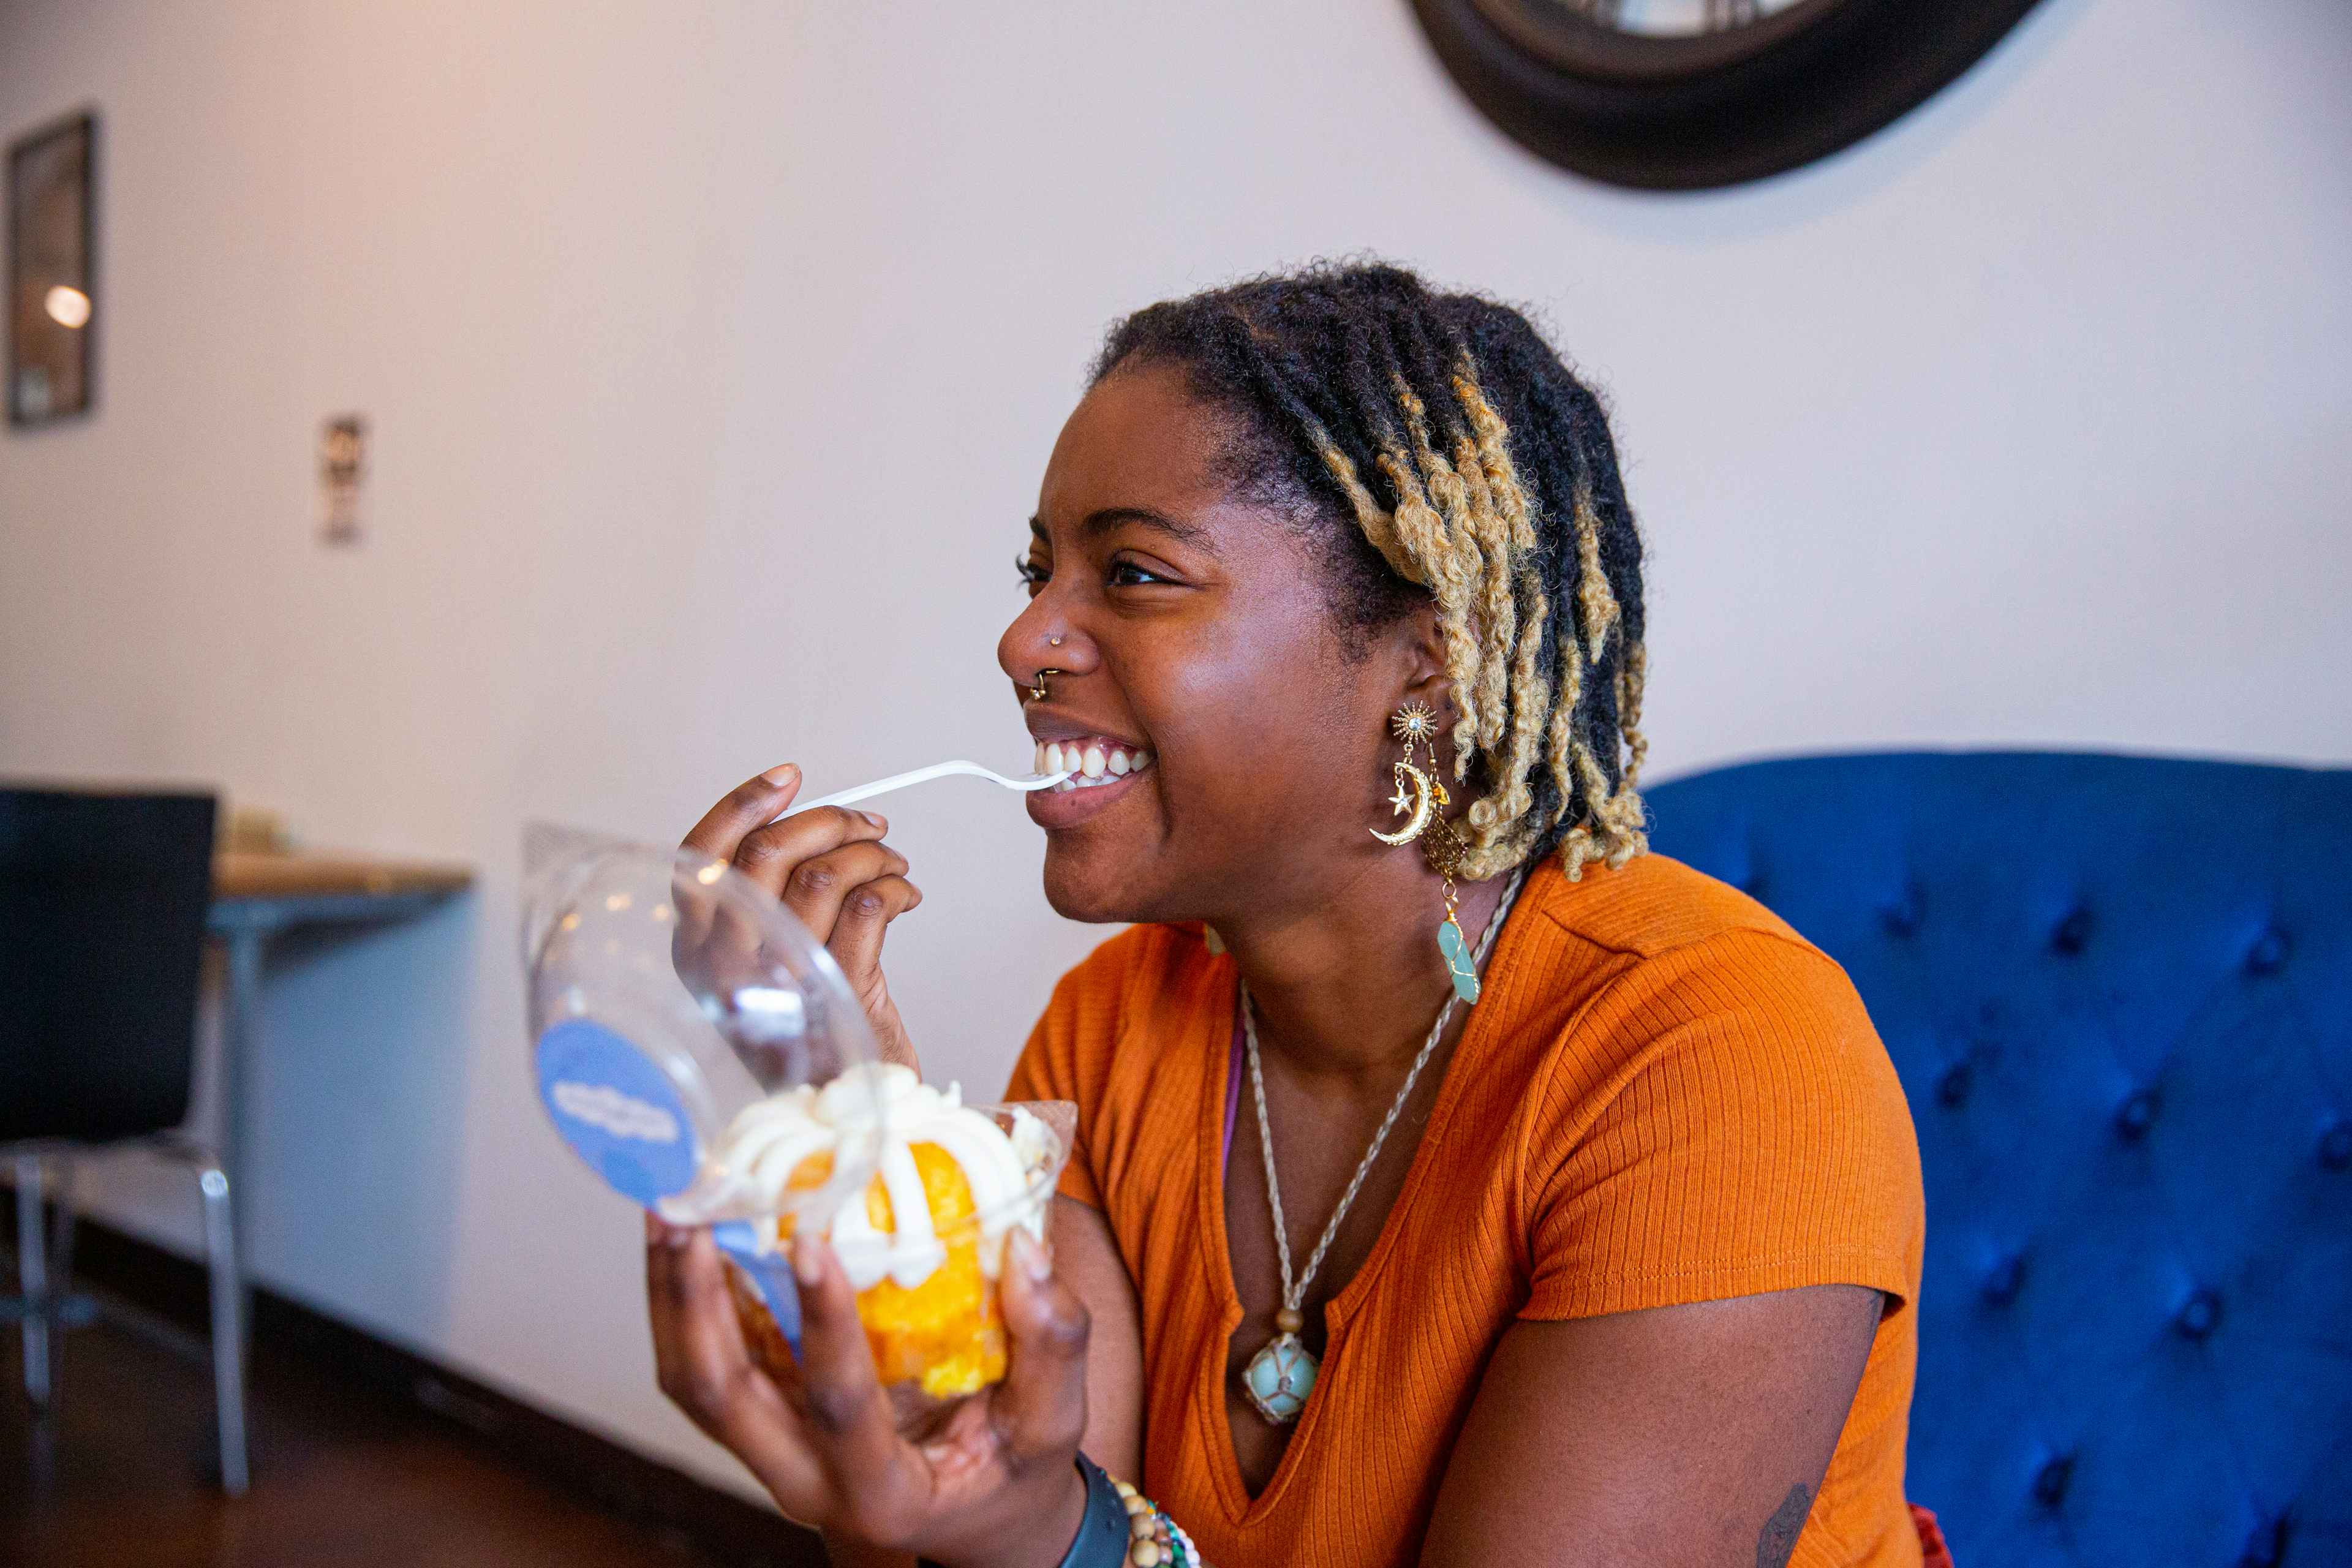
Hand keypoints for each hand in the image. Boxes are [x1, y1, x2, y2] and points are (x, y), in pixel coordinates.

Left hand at [647, 1216, 1091, 1567]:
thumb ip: (1053, 1343)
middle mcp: (806, 1483)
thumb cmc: (1016, 1472)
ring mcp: (772, 1455)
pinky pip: (703, 1366)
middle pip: (719, 1398)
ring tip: (668, 1214)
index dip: (823, 1327)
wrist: (978, 1520)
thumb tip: (1025, 1251)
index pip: (838, 1410)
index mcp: (881, 1495)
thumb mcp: (1056, 1423)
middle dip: (694, 1303)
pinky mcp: (763, 1421)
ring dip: (672, 1296)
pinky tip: (688, 1236)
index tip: (812, 1243)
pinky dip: (683, 1300)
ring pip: (692, 1383)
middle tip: (691, 1216)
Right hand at [681, 764, 920, 1067]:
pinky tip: (906, 896)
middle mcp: (726, 966)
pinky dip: (897, 888)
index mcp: (695, 952)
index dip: (742, 804)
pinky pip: (868, 907)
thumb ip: (766, 903)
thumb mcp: (761, 965)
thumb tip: (809, 826)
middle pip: (767, 852)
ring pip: (825, 873)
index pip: (700, 856)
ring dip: (872, 854)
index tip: (787, 777)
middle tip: (867, 825)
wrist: (840, 1113)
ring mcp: (781, 980)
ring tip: (893, 865)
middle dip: (828, 821)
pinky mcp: (838, 993)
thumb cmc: (807, 1031)